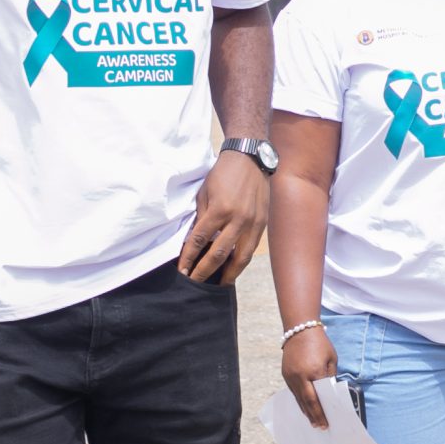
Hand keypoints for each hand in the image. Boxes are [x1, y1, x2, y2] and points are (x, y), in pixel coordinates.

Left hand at [182, 151, 268, 282]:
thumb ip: (200, 216)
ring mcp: (252, 222)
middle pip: (218, 254)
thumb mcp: (204, 192)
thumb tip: (195, 240)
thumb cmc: (223, 174)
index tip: (182, 270)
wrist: (250, 158)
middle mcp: (238, 219)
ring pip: (240, 257)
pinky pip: (251, 248)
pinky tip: (234, 268)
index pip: (200, 240)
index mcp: (219, 209)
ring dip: (228, 274)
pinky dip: (242, 261)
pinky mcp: (262, 223)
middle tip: (194, 283)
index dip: (189, 257)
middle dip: (204, 271)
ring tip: (219, 284)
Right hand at [281, 324, 337, 427]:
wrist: (300, 329)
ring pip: (298, 399)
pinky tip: (305, 407)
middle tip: (320, 427)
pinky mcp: (285, 374)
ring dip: (306, 411)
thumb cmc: (320, 343)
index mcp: (314, 372)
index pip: (318, 398)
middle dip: (314, 416)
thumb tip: (330, 392)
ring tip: (312, 421)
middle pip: (307, 402)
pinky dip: (299, 401)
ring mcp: (290, 376)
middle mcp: (300, 376)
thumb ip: (330, 376)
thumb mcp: (331, 358)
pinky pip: (293, 392)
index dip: (322, 412)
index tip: (326, 423)